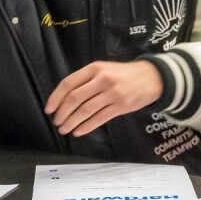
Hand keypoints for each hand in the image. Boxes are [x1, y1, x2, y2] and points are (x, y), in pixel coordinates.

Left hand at [44, 61, 161, 136]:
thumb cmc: (123, 74)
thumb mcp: (104, 69)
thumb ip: (86, 80)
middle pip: (75, 98)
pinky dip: (86, 127)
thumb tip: (64, 99)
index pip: (69, 83)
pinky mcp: (121, 106)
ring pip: (86, 110)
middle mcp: (102, 79)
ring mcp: (113, 93)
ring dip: (72, 122)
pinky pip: (99, 118)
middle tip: (56, 122)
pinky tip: (78, 131)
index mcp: (95, 68)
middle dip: (62, 112)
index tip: (49, 109)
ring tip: (64, 129)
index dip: (56, 98)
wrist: (151, 77)